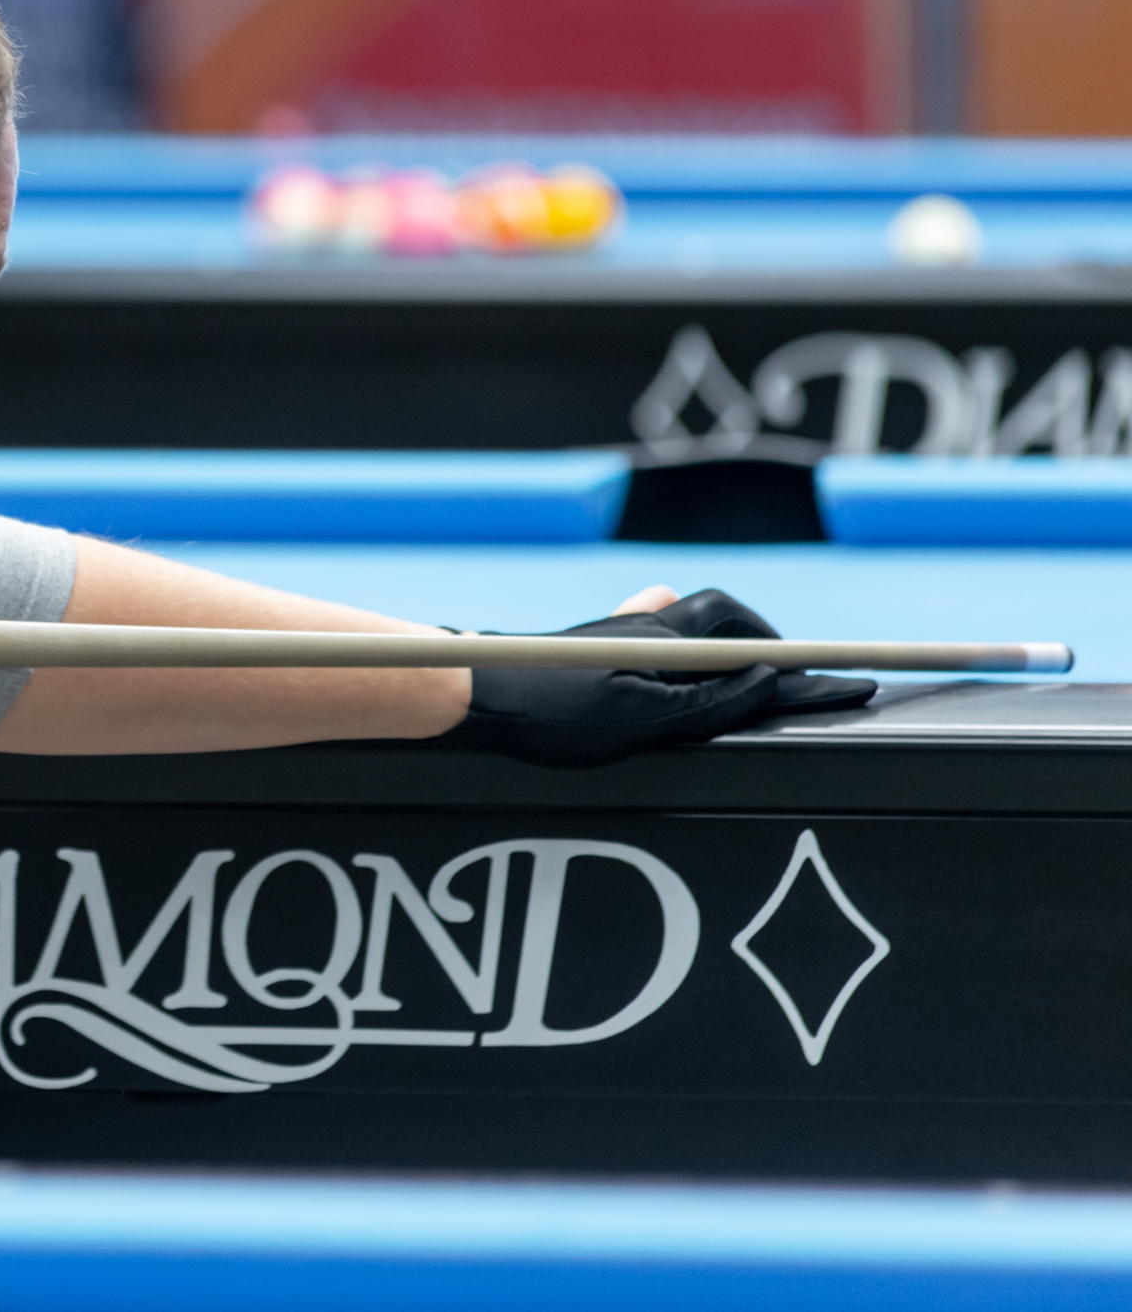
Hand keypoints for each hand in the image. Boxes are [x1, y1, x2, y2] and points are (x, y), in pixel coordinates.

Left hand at [440, 588, 875, 767]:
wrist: (474, 689)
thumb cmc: (551, 710)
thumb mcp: (640, 719)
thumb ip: (708, 700)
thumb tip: (766, 677)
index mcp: (669, 643)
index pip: (757, 649)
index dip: (808, 672)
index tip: (858, 681)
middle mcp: (648, 626)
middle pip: (726, 619)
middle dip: (767, 641)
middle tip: (796, 676)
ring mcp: (617, 629)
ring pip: (689, 619)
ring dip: (726, 634)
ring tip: (751, 658)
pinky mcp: (590, 641)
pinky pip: (650, 621)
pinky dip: (676, 626)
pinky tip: (665, 614)